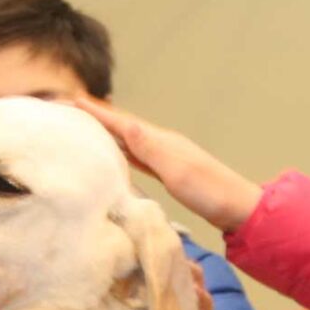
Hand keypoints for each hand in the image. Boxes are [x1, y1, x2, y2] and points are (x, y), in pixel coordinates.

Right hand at [75, 97, 263, 231]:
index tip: (72, 99)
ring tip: (85, 127)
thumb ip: (150, 148)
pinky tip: (116, 154)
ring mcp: (166, 158)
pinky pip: (139, 156)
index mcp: (162, 141)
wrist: (238, 210)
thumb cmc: (209, 192)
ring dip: (108, 133)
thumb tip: (124, 122)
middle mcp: (162, 144)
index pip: (124, 123)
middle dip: (98, 117)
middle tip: (71, 109)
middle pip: (124, 127)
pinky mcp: (170, 172)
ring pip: (130, 140)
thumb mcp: (176, 170)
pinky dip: (123, 151)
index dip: (98, 112)